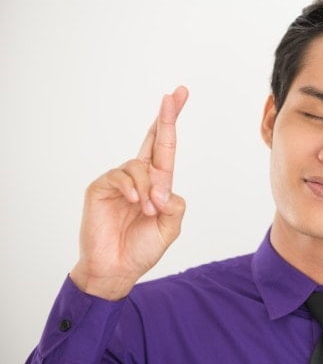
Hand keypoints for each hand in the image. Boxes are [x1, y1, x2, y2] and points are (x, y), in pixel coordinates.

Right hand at [70, 86, 188, 299]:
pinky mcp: (101, 187)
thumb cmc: (143, 248)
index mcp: (158, 183)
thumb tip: (163, 186)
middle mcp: (139, 177)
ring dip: (150, 188)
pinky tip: (136, 204)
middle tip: (174, 95)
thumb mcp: (170, 226)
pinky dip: (134, 189)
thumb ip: (174, 203)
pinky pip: (122, 177)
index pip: (166, 147)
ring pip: (141, 166)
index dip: (171, 122)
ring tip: (150, 211)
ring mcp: (120, 181)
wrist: (117, 269)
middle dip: (165, 117)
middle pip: (153, 139)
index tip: (179, 96)